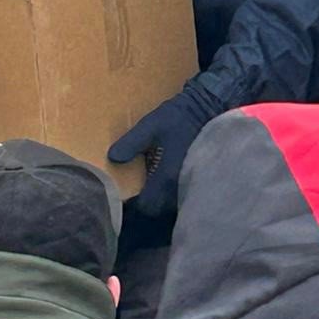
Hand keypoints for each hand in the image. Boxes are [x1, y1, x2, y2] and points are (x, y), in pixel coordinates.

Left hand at [108, 86, 220, 218]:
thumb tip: (112, 158)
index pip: (148, 205)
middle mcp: (179, 185)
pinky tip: (164, 177)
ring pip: (172, 203)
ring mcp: (191, 182)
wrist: (205, 109)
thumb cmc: (175, 118)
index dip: (136, 203)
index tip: (127, 194)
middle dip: (148, 203)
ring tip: (149, 183)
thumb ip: (130, 143)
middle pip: (160, 209)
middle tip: (136, 189)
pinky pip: (182, 193)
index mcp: (165, 176)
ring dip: (160, 198)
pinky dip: (172, 191)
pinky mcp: (197, 176)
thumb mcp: (148, 127)